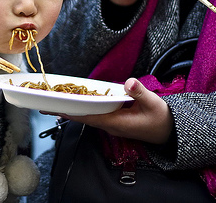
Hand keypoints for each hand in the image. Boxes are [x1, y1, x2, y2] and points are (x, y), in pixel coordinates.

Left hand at [47, 78, 173, 144]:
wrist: (170, 132)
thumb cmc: (162, 119)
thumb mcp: (154, 103)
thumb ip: (140, 93)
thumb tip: (129, 82)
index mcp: (116, 123)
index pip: (89, 118)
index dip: (72, 113)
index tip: (57, 109)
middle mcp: (110, 126)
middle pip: (83, 118)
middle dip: (66, 111)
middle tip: (45, 106)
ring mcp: (112, 125)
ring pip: (88, 117)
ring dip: (73, 110)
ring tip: (56, 102)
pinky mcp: (114, 122)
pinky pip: (95, 115)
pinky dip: (84, 109)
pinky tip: (77, 102)